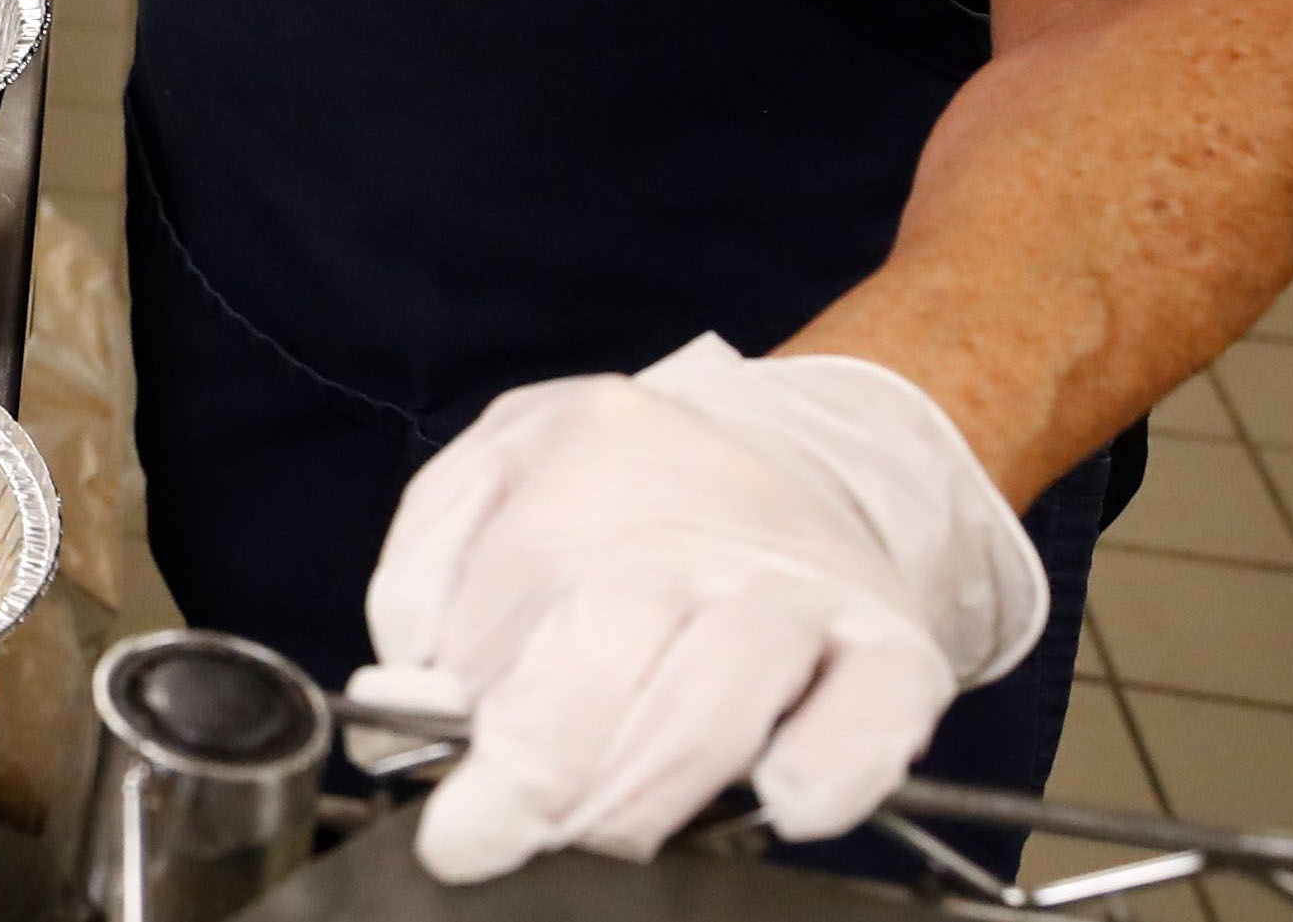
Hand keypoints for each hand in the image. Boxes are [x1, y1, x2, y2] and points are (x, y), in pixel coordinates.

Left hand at [361, 335, 1046, 883]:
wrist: (805, 457)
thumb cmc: (623, 489)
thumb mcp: (498, 468)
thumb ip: (425, 569)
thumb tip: (398, 692)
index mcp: (588, 468)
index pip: (509, 596)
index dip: (473, 715)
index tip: (450, 813)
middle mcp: (702, 532)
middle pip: (614, 642)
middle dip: (546, 763)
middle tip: (495, 834)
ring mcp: (803, 593)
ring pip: (721, 694)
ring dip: (648, 784)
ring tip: (602, 836)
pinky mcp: (893, 653)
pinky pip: (876, 715)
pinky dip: (834, 766)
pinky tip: (784, 800)